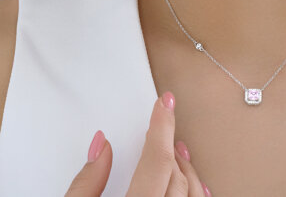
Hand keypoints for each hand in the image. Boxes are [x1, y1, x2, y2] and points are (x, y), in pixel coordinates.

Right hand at [65, 91, 211, 195]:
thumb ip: (85, 184)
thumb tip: (100, 146)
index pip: (156, 162)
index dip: (161, 127)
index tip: (164, 102)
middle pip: (174, 174)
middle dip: (169, 145)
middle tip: (164, 120)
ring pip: (191, 192)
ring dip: (185, 167)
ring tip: (178, 147)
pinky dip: (196, 191)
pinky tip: (195, 182)